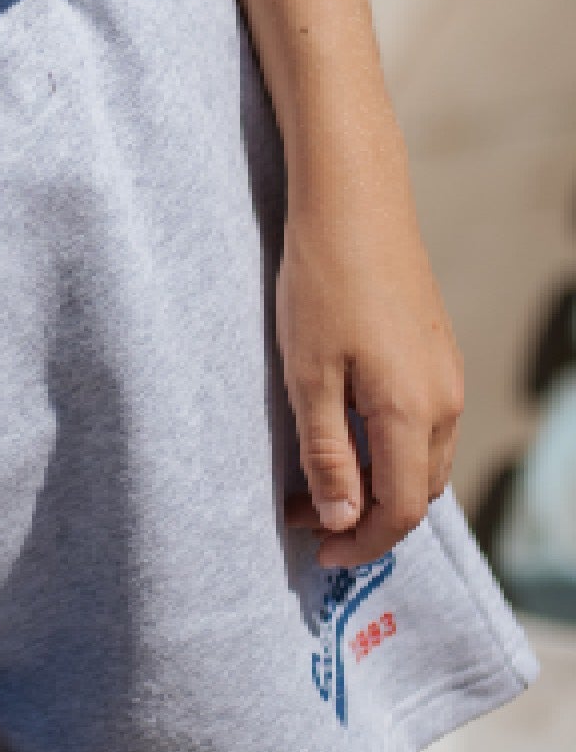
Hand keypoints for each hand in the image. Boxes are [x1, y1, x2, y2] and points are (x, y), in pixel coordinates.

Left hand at [277, 172, 463, 569]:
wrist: (354, 201)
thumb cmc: (322, 282)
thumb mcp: (306, 374)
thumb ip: (326, 451)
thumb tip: (344, 517)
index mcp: (413, 412)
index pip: (398, 510)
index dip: (359, 542)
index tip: (315, 550)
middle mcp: (444, 400)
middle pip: (416, 492)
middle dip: (365, 517)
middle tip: (304, 516)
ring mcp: (446, 374)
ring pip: (422, 459)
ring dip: (376, 483)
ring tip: (316, 480)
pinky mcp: (436, 352)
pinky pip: (424, 425)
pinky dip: (388, 449)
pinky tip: (342, 434)